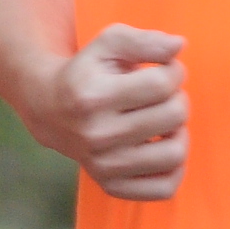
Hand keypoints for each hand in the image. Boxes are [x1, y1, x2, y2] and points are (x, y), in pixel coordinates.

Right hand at [22, 23, 187, 200]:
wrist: (50, 110)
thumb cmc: (89, 72)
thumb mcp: (108, 43)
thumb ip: (144, 40)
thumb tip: (179, 45)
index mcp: (94, 96)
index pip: (163, 83)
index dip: (174, 71)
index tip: (164, 71)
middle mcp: (96, 135)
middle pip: (174, 116)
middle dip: (177, 98)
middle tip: (162, 96)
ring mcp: (103, 166)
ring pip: (175, 154)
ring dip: (178, 132)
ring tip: (163, 122)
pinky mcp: (111, 186)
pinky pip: (164, 188)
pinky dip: (173, 168)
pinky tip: (160, 147)